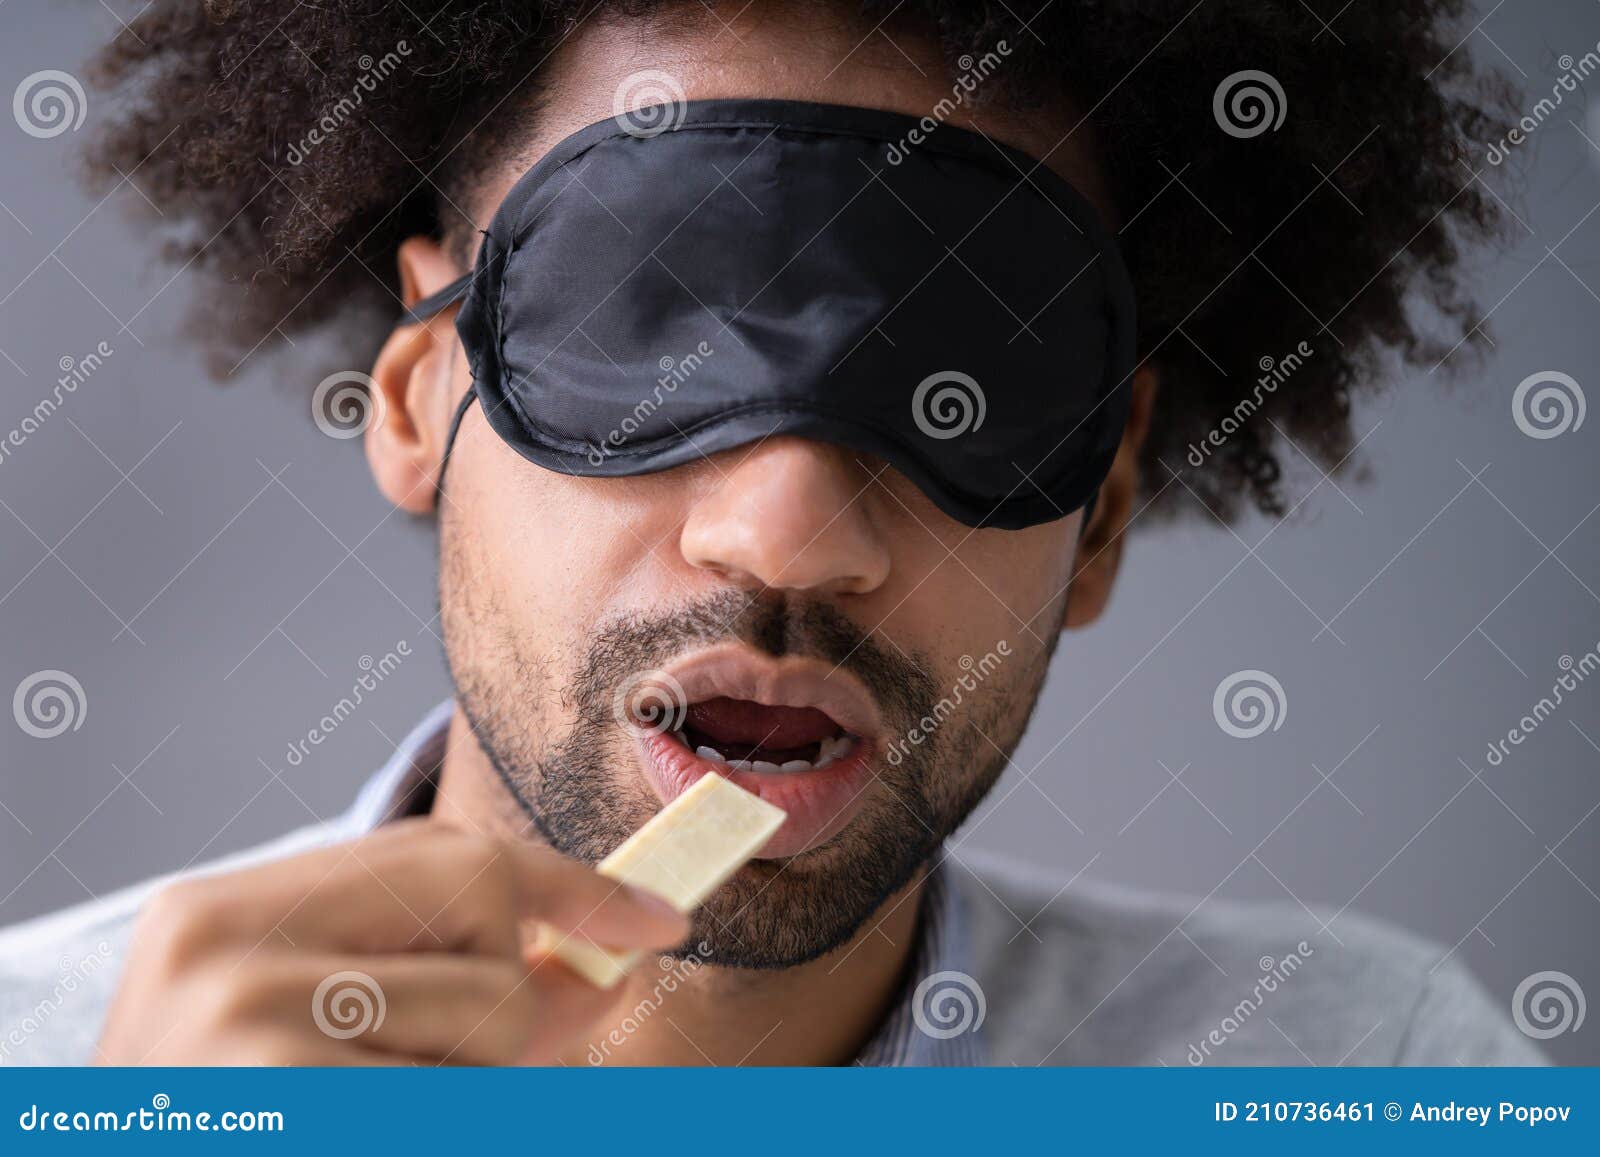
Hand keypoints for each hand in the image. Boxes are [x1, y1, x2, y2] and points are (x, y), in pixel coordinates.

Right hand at [95, 818, 685, 1064]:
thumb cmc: (240, 1118)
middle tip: (480, 1058)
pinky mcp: (293, 1096)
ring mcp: (248, 1021)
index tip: (657, 917)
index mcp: (221, 910)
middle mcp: (223, 944)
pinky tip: (361, 1124)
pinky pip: (467, 1093)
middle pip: (481, 897)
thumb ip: (447, 988)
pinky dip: (454, 1111)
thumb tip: (597, 971)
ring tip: (370, 1105)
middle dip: (516, 985)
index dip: (568, 883)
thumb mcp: (319, 1034)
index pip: (444, 851)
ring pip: (493, 1011)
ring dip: (476, 1079)